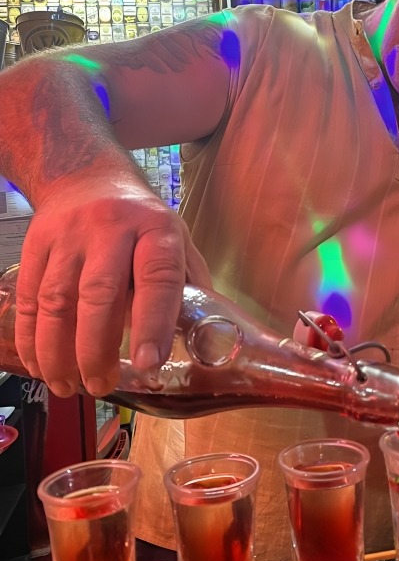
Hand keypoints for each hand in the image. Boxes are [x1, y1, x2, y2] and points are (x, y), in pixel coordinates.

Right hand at [14, 173, 211, 398]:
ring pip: (57, 299)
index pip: (158, 278)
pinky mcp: (36, 242)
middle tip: (100, 385)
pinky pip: (30, 297)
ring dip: (58, 351)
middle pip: (100, 293)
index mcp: (155, 229)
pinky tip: (40, 364)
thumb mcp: (177, 237)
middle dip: (96, 348)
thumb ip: (189, 283)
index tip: (147, 363)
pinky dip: (31, 337)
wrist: (86, 175)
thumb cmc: (140, 218)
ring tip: (67, 385)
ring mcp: (69, 234)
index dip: (153, 322)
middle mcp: (111, 227)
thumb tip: (207, 336)